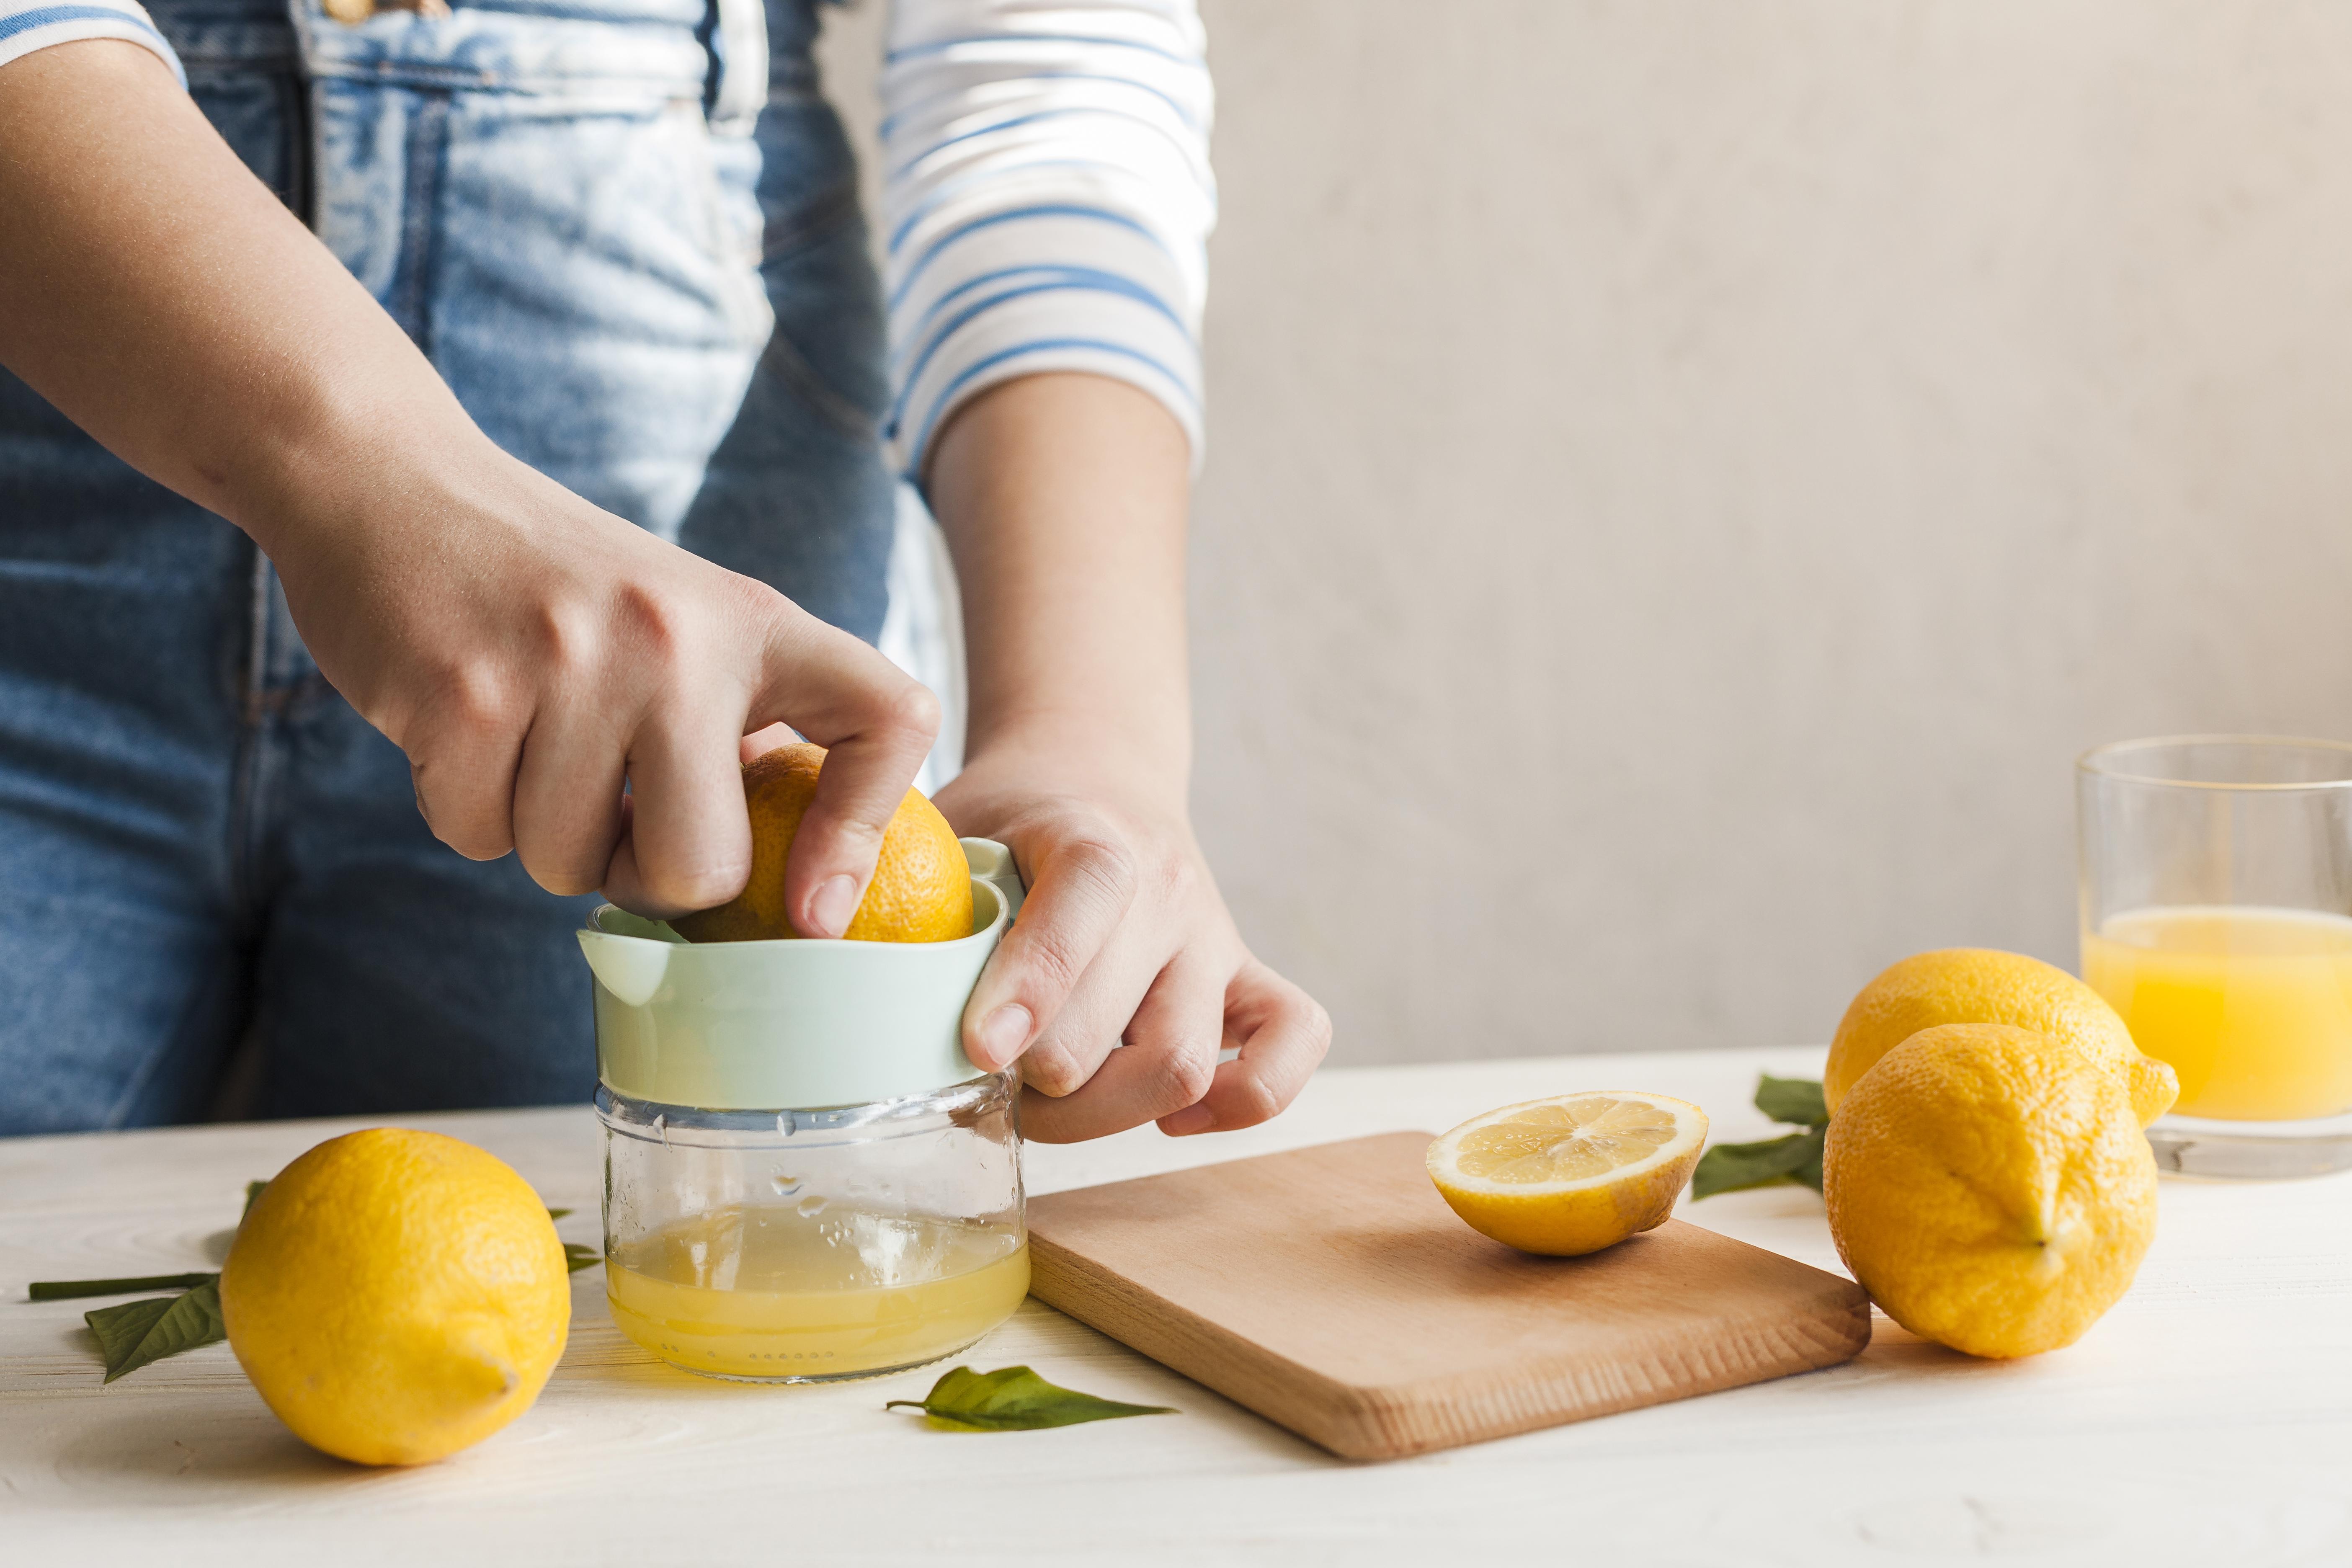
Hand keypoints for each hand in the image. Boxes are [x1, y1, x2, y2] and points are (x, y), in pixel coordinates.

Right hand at [0, 42, 935, 931]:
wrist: (393, 481)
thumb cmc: (551, 585)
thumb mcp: (680, 623)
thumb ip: (737, 728)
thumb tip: (787, 877)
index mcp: (755, 622)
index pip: (890, 717)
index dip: (865, 832)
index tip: (812, 909)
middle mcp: (678, 637)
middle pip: (699, 866)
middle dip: (643, 873)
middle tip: (611, 809)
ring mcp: (569, 662)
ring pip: (569, 864)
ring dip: (539, 834)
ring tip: (527, 737)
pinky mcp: (461, 692)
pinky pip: (478, 837)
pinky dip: (465, 808)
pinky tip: (464, 727)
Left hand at [938, 744, 1329, 1141]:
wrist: (1092, 773)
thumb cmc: (1006, 822)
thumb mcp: (948, 827)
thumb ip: (901, 880)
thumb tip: (836, 948)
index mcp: (1095, 838)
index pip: (1086, 907)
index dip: (1034, 987)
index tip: (978, 1048)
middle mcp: (1172, 892)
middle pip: (1134, 1030)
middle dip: (1049, 1085)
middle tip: (988, 1083)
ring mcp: (1216, 942)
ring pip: (1190, 1064)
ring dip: (1107, 1113)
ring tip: (1047, 1101)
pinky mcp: (1249, 977)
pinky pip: (1294, 1045)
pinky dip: (1239, 1100)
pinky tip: (1162, 1112)